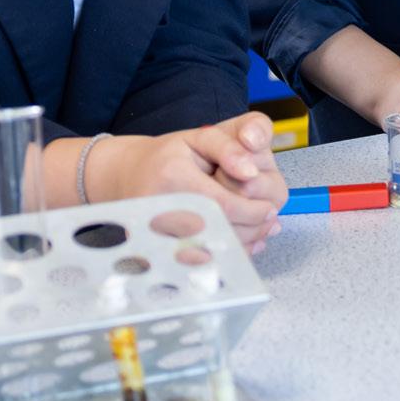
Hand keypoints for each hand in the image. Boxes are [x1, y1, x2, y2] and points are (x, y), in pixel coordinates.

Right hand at [97, 113, 286, 251]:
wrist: (128, 174)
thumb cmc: (169, 155)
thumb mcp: (200, 137)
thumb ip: (229, 147)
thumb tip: (251, 172)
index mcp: (173, 177)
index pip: (223, 205)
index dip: (253, 211)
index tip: (271, 210)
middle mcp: (160, 209)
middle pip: (217, 233)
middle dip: (251, 231)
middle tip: (269, 224)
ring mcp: (153, 234)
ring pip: (208, 253)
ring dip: (239, 247)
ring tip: (258, 234)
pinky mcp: (152, 250)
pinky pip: (192, 263)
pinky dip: (219, 259)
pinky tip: (235, 247)